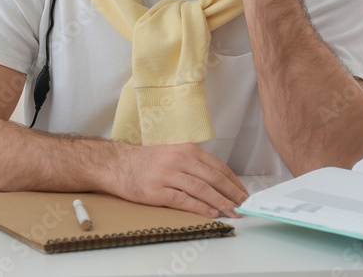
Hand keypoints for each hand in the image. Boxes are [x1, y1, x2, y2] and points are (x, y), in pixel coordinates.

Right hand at [104, 142, 248, 217]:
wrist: (118, 164)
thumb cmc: (148, 161)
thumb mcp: (174, 153)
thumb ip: (195, 164)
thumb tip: (221, 183)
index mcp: (187, 149)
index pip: (218, 167)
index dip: (234, 182)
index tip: (244, 194)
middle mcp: (179, 159)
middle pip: (213, 178)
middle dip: (232, 194)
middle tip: (244, 206)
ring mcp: (168, 174)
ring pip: (201, 189)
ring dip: (220, 202)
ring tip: (233, 212)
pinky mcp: (157, 190)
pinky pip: (183, 200)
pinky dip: (199, 207)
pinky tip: (211, 213)